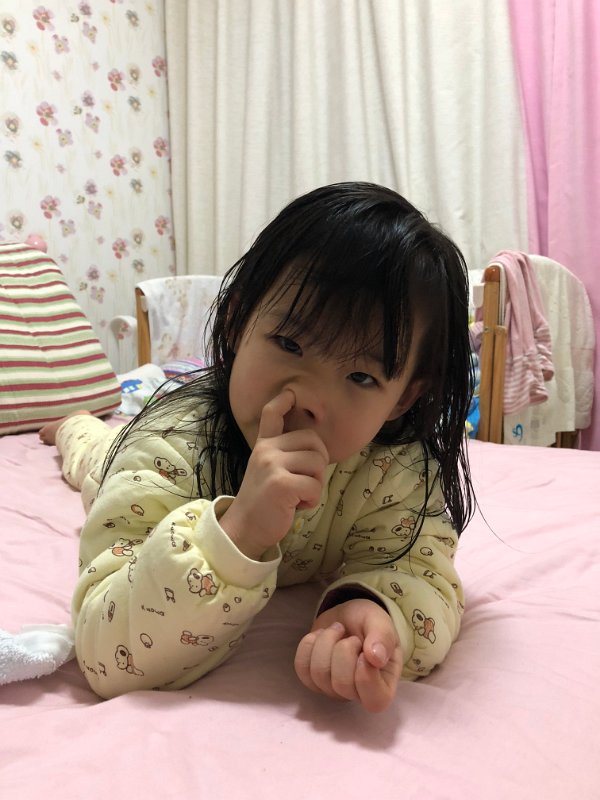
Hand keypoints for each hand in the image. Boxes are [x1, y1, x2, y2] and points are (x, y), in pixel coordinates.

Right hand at [220, 389, 328, 559]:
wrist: (244, 530)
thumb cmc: (264, 504)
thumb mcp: (267, 472)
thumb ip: (283, 455)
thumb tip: (316, 448)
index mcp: (263, 446)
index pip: (271, 415)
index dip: (283, 402)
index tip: (291, 393)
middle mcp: (266, 450)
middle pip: (314, 442)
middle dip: (319, 464)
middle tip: (305, 482)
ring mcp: (272, 465)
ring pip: (318, 463)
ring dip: (316, 484)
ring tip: (298, 495)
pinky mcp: (281, 483)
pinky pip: (315, 486)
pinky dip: (312, 500)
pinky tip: (296, 506)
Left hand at [294, 598, 401, 712]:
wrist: (347, 616)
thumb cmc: (369, 623)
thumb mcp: (381, 622)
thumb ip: (383, 637)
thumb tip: (376, 658)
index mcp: (383, 684)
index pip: (375, 700)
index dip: (366, 677)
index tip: (364, 651)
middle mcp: (357, 694)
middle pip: (342, 686)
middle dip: (343, 651)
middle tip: (352, 636)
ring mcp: (332, 689)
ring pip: (319, 674)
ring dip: (326, 642)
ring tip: (338, 629)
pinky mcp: (312, 679)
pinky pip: (302, 667)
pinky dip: (309, 645)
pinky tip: (321, 635)